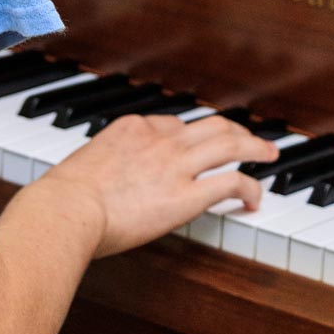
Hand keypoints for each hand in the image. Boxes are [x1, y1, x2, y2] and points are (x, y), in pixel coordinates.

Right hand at [42, 111, 278, 259]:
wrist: (67, 210)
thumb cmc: (63, 199)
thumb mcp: (80, 167)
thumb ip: (101, 168)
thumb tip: (98, 186)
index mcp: (132, 127)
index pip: (173, 124)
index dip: (191, 137)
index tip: (198, 147)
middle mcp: (160, 139)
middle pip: (211, 125)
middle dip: (236, 131)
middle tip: (253, 141)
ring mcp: (176, 165)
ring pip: (230, 144)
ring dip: (255, 148)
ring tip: (270, 156)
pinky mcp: (188, 195)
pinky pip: (232, 182)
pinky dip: (251, 187)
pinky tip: (254, 199)